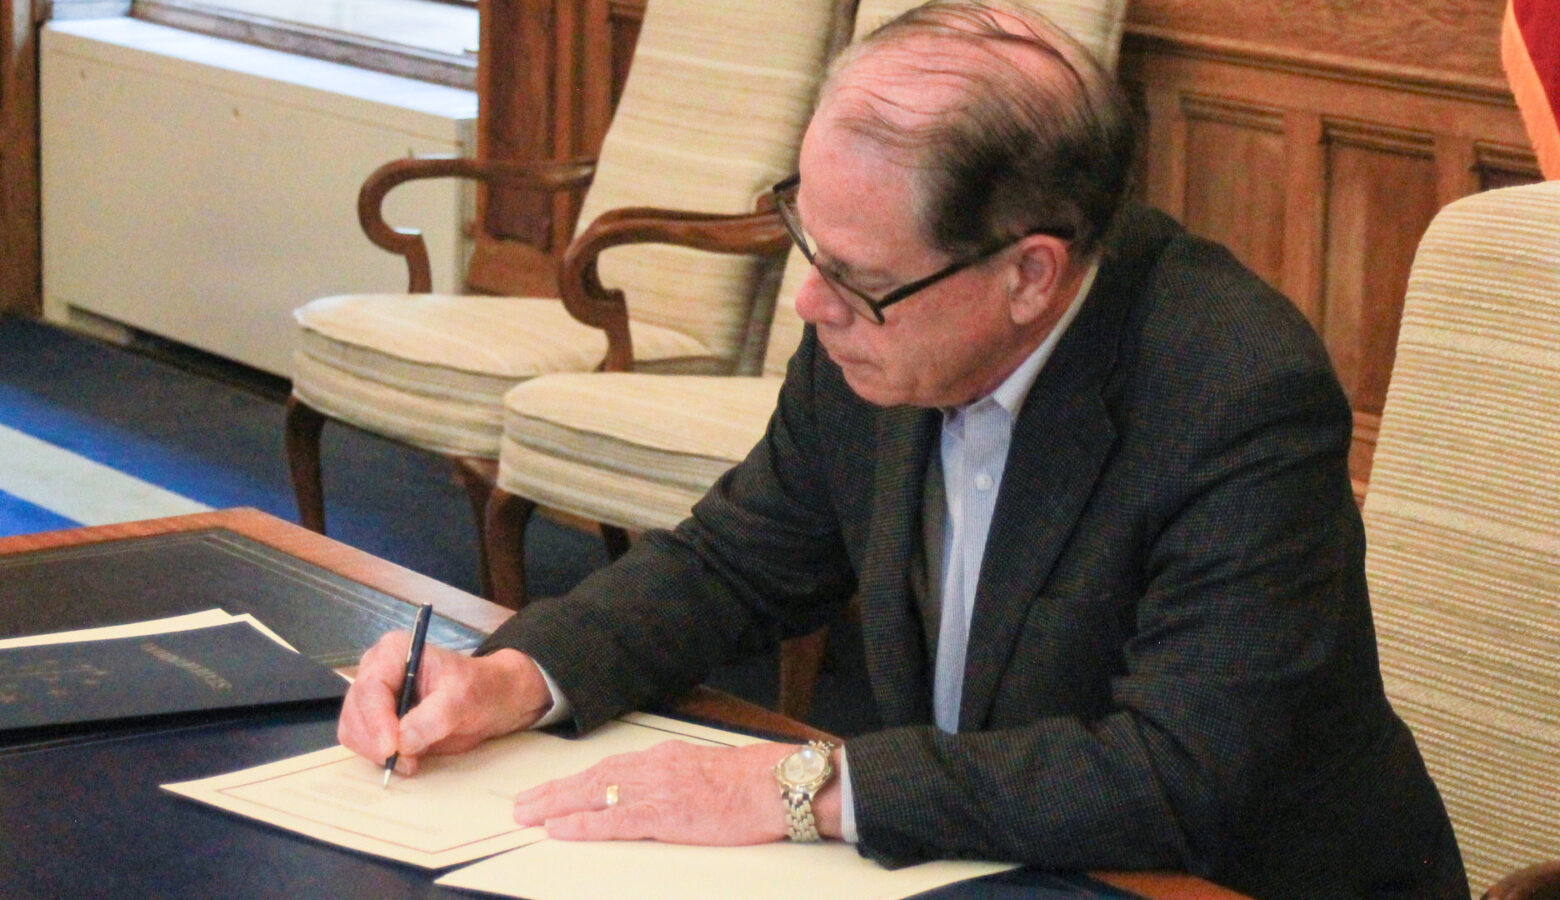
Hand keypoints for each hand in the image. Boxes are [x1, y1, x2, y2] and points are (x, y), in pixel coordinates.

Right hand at [337, 632, 550, 774]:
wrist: (490, 700)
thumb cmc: (480, 689)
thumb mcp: (463, 698)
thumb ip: (433, 718)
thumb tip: (402, 742)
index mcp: (394, 652)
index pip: (371, 687)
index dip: (377, 720)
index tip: (392, 748)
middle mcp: (376, 670)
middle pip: (355, 710)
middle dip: (375, 740)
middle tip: (405, 761)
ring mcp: (373, 696)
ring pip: (352, 729)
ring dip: (375, 752)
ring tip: (410, 761)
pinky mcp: (375, 720)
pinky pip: (362, 742)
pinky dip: (377, 756)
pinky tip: (406, 760)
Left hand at [512, 740, 840, 844]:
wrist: (775, 784)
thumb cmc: (749, 781)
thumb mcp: (703, 769)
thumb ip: (673, 775)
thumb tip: (650, 788)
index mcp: (662, 757)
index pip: (606, 767)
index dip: (572, 781)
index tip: (548, 791)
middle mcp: (652, 768)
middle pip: (590, 778)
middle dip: (552, 792)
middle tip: (521, 806)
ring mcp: (656, 791)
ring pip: (593, 796)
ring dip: (556, 807)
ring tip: (528, 817)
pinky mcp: (665, 816)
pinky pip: (614, 821)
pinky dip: (582, 825)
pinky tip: (560, 829)